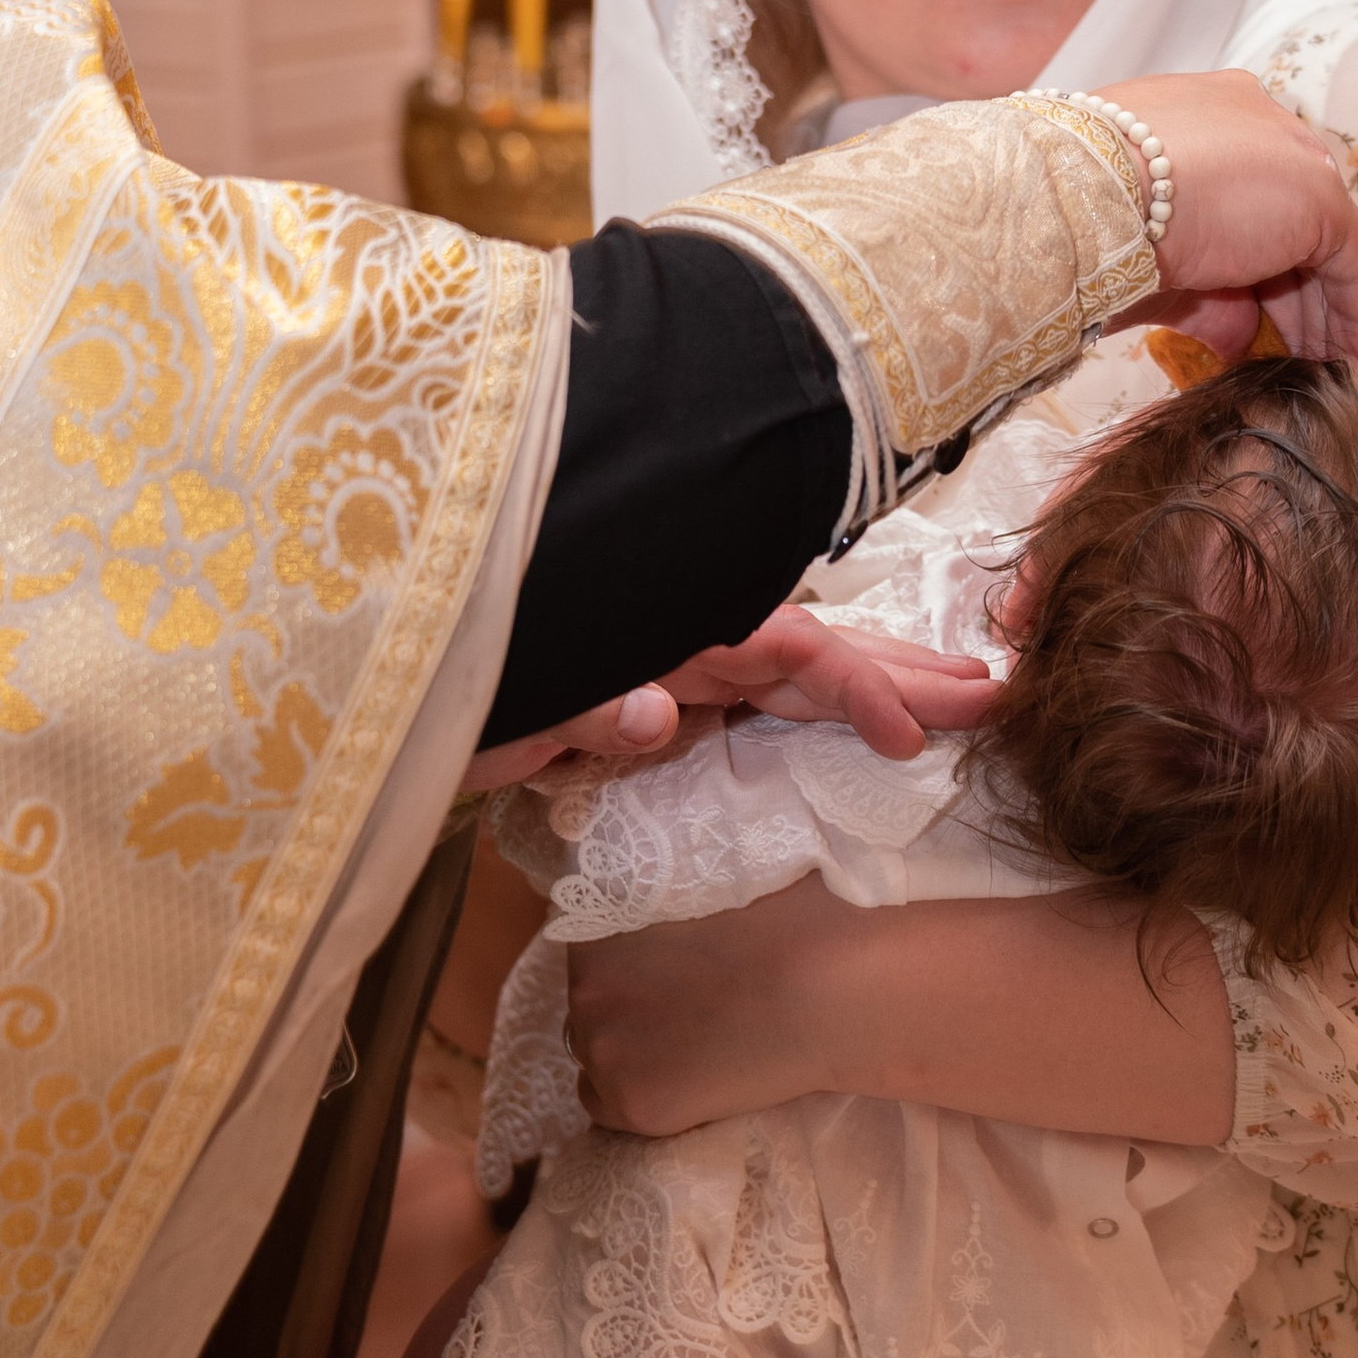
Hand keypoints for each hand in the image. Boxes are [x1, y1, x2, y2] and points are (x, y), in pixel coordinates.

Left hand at [466, 613, 992, 788]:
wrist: (368, 690)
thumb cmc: (425, 687)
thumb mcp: (501, 703)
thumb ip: (580, 703)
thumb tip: (659, 711)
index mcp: (648, 632)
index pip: (780, 648)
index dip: (856, 683)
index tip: (922, 725)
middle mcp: (663, 638)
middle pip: (802, 646)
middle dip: (896, 666)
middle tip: (990, 689)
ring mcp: (649, 663)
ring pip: (780, 668)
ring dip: (864, 680)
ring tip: (948, 692)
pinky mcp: (629, 695)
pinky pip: (737, 695)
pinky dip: (802, 700)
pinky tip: (843, 711)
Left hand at [566, 878, 1235, 1146]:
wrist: (835, 982)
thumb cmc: (803, 905)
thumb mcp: (735, 848)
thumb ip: (690, 851)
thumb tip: (690, 829)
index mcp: (601, 907)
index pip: (598, 936)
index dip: (642, 948)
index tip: (687, 958)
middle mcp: (582, 976)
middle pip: (597, 994)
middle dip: (637, 996)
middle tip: (703, 1001)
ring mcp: (601, 1043)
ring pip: (603, 1050)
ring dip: (640, 1048)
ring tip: (707, 1041)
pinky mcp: (631, 1103)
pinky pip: (614, 1108)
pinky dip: (651, 1099)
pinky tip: (701, 1082)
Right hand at [1090, 69, 1357, 368]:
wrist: (1085, 190)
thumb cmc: (1089, 215)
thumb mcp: (1149, 250)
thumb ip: (1201, 290)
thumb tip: (1237, 336)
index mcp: (1206, 115)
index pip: (1248, 191)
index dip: (1256, 258)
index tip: (1255, 310)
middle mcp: (1256, 123)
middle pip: (1289, 217)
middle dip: (1291, 291)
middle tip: (1294, 349)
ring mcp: (1293, 153)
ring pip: (1322, 241)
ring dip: (1323, 310)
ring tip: (1324, 366)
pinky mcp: (1320, 198)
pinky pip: (1349, 265)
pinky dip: (1354, 316)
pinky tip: (1353, 359)